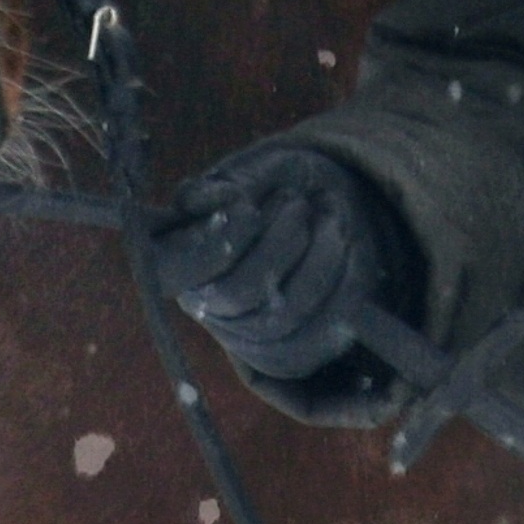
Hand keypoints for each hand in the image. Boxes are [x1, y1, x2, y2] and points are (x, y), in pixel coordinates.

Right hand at [150, 145, 406, 386]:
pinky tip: (345, 243)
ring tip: (328, 215)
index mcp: (180, 260)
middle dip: (278, 242)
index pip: (177, 271)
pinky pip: (320, 332)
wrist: (323, 207)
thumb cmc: (279, 184)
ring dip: (317, 257)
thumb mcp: (253, 171)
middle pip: (238, 293)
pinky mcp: (290, 352)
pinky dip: (342, 282)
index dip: (214, 245)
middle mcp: (206, 305)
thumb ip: (223, 186)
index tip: (247, 209)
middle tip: (297, 202)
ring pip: (284, 314)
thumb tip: (194, 202)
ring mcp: (248, 335)